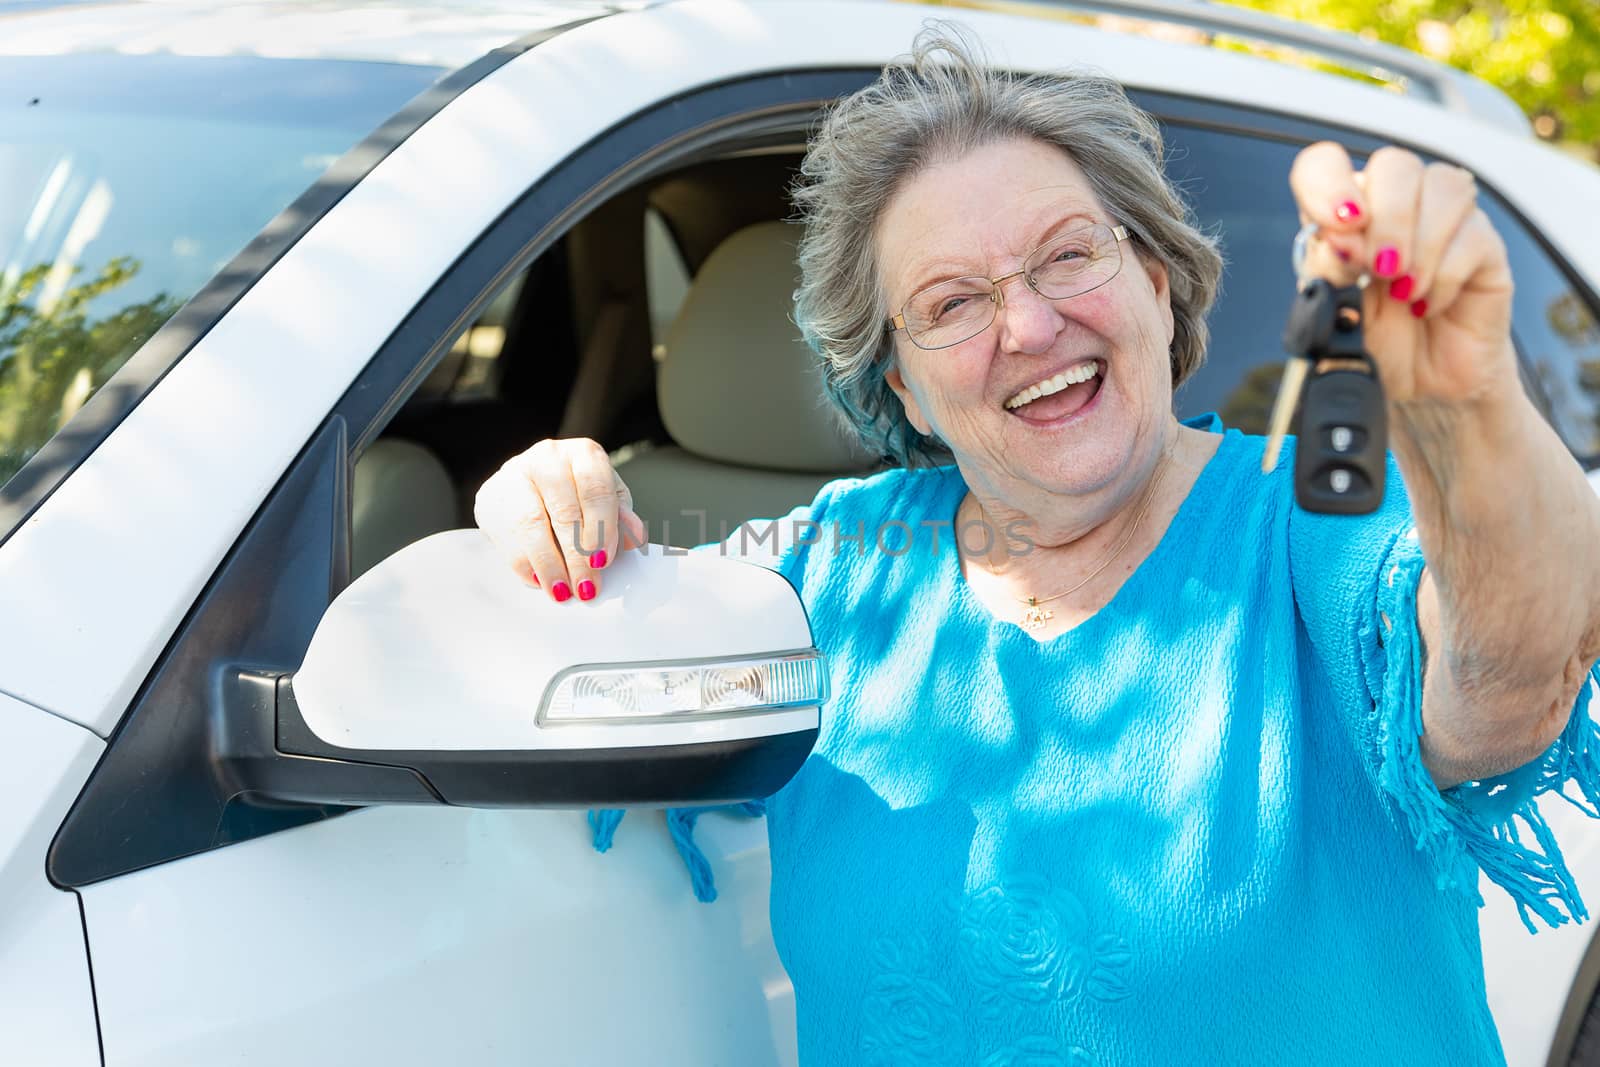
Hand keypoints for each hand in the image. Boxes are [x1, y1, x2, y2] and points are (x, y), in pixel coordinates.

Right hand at [473, 438, 647, 601]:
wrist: (531, 482)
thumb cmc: (577, 492)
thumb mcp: (606, 500)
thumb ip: (621, 517)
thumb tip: (634, 536)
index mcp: (583, 454)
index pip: (595, 490)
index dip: (601, 528)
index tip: (603, 561)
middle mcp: (547, 458)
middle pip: (564, 511)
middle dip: (577, 556)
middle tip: (586, 586)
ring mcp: (514, 474)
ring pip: (530, 524)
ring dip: (548, 564)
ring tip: (561, 591)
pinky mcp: (490, 497)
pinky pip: (506, 536)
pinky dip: (524, 564)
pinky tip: (538, 581)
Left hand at [1289, 143, 1518, 407]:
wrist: (1420, 386)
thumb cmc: (1375, 344)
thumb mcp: (1334, 313)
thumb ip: (1328, 272)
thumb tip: (1339, 237)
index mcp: (1345, 214)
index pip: (1325, 164)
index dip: (1327, 182)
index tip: (1338, 223)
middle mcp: (1396, 206)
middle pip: (1395, 164)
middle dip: (1385, 219)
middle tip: (1379, 269)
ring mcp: (1445, 221)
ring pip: (1442, 185)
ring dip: (1419, 243)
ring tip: (1404, 292)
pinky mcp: (1484, 246)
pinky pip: (1473, 234)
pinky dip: (1444, 276)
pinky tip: (1428, 304)